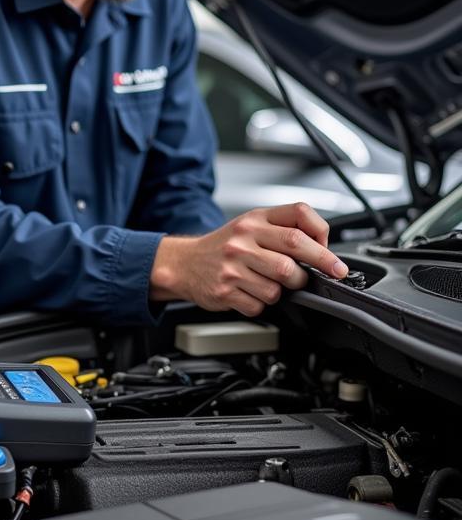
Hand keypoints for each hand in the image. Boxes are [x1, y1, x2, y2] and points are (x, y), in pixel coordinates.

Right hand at [149, 202, 347, 316]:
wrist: (185, 263)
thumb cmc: (225, 246)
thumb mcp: (251, 226)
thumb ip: (283, 229)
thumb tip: (323, 249)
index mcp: (254, 219)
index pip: (298, 216)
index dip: (323, 235)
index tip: (333, 255)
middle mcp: (243, 238)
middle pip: (295, 249)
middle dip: (321, 265)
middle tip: (331, 275)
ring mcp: (233, 264)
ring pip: (281, 283)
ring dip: (285, 289)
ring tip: (271, 283)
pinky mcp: (225, 289)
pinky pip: (261, 304)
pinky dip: (262, 304)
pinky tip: (250, 293)